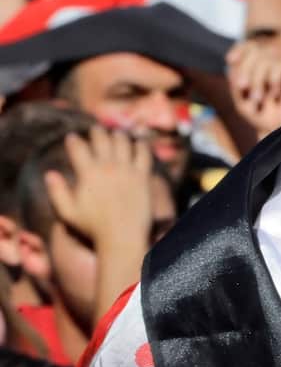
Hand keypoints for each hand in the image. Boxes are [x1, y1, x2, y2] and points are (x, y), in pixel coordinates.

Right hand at [45, 127, 152, 249]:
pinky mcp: (143, 176)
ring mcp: (127, 170)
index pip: (78, 148)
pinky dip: (140, 146)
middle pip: (102, 140)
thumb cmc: (92, 227)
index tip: (72, 137)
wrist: (122, 236)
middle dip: (97, 132)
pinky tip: (138, 144)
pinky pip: (144, 154)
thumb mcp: (67, 212)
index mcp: (88, 173)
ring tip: (116, 134)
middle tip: (96, 129)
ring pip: (123, 142)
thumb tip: (50, 173)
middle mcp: (108, 168)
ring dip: (118, 136)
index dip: (74, 140)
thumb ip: (56, 192)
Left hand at [227, 43, 280, 138]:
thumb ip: (237, 78)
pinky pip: (279, 68)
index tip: (230, 60)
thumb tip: (234, 61)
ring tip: (258, 99)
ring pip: (265, 60)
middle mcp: (276, 65)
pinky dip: (272, 83)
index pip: (252, 46)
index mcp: (262, 68)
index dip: (240, 49)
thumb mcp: (242, 98)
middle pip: (256, 51)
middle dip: (245, 70)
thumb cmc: (264, 117)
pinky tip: (277, 95)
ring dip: (256, 81)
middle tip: (243, 88)